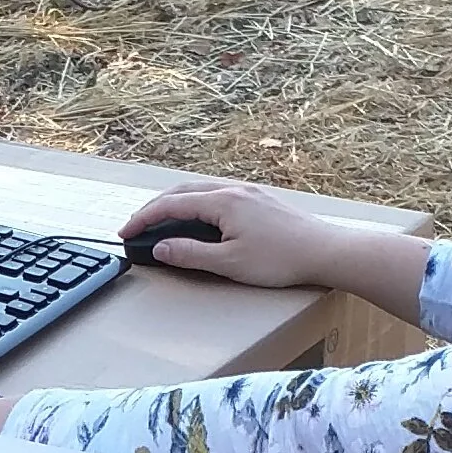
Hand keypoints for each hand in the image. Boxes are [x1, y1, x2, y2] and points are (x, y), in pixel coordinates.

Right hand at [121, 178, 355, 292]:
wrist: (326, 251)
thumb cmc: (281, 260)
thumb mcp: (229, 263)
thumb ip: (190, 254)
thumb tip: (160, 248)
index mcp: (221, 202)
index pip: (170, 205)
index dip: (143, 219)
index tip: (125, 233)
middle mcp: (233, 189)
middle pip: (182, 190)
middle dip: (155, 207)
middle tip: (136, 226)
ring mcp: (249, 191)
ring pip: (201, 189)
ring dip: (176, 202)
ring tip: (161, 220)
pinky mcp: (261, 199)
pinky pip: (218, 193)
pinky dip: (197, 202)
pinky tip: (200, 216)